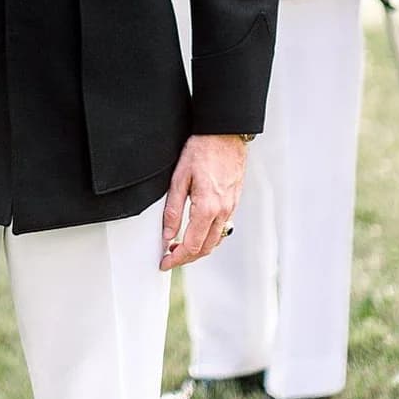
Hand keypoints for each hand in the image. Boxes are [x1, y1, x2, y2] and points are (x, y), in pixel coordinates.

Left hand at [159, 134, 247, 270]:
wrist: (225, 136)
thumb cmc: (201, 150)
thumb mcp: (178, 178)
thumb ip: (172, 209)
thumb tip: (166, 234)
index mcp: (207, 207)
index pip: (191, 245)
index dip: (176, 258)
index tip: (164, 263)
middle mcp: (223, 212)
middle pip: (205, 248)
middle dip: (186, 258)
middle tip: (168, 259)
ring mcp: (231, 208)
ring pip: (215, 241)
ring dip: (198, 249)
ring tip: (178, 248)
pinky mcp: (233, 203)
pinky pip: (222, 229)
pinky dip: (208, 238)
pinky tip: (196, 233)